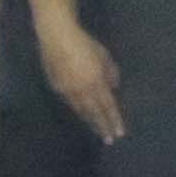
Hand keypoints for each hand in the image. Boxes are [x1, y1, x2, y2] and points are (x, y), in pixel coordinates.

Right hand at [40, 18, 125, 143]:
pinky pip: (69, 102)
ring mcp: (67, 90)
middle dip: (102, 127)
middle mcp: (81, 90)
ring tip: (96, 129)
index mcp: (96, 82)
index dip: (114, 120)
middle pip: (94, 113)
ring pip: (80, 111)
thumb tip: (114, 87)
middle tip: (108, 140)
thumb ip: (111, 72)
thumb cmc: (84, 43)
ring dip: (89, 121)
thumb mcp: (104, 55)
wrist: (57, 36)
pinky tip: (81, 113)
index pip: (108, 107)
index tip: (119, 133)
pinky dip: (77, 109)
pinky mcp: (56, 87)